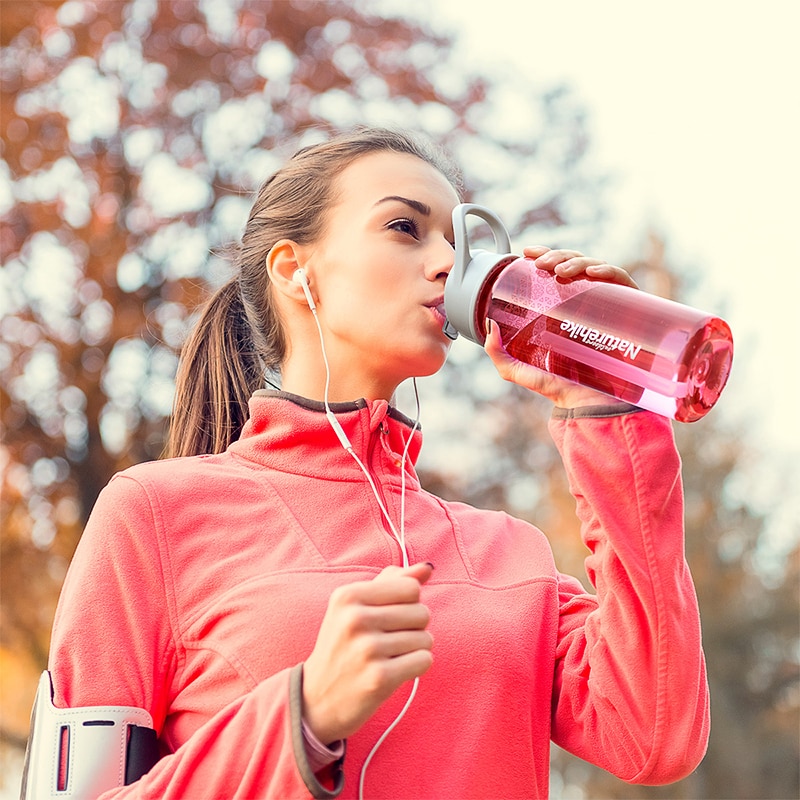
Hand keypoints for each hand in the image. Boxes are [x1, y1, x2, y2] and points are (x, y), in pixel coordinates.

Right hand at [301, 562, 433, 743]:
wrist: (316, 698)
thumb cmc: (343, 645)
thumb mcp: (355, 606)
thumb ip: (392, 582)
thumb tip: (428, 568)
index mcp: (348, 595)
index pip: (411, 587)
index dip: (408, 603)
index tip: (390, 616)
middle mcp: (355, 619)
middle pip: (422, 612)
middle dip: (414, 627)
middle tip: (388, 640)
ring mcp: (367, 649)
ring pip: (425, 638)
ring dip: (415, 649)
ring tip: (389, 656)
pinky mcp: (379, 678)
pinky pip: (424, 660)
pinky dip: (416, 666)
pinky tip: (395, 670)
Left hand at [484, 245, 637, 407]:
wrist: (590, 405)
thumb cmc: (559, 388)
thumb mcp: (519, 371)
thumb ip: (498, 354)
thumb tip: (489, 324)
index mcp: (565, 308)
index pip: (558, 270)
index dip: (545, 254)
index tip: (527, 253)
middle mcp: (589, 302)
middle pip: (575, 264)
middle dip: (557, 255)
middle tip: (540, 264)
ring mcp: (610, 305)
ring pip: (596, 267)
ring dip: (577, 260)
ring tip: (561, 270)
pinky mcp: (631, 311)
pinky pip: (623, 282)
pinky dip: (609, 271)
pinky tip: (592, 273)